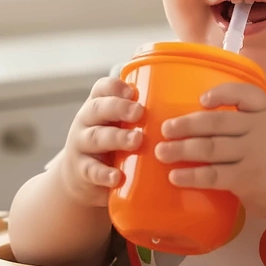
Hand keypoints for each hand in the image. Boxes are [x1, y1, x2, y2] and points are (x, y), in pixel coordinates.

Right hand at [59, 77, 143, 207]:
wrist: (82, 177)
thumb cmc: (112, 143)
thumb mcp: (121, 124)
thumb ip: (141, 116)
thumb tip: (184, 107)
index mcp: (99, 105)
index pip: (102, 88)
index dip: (115, 87)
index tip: (133, 91)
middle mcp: (87, 121)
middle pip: (98, 108)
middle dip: (118, 108)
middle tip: (139, 112)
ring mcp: (81, 145)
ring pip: (95, 137)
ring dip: (117, 138)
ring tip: (136, 141)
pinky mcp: (82, 170)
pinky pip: (91, 170)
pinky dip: (104, 174)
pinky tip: (117, 177)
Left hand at [154, 83, 265, 216]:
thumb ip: (252, 122)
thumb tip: (208, 118)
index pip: (245, 94)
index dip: (222, 93)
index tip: (202, 99)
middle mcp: (258, 129)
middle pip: (216, 121)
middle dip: (186, 124)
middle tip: (165, 128)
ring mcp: (252, 154)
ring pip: (209, 147)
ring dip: (181, 149)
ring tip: (161, 152)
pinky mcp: (247, 179)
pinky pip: (213, 175)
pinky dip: (191, 175)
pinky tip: (175, 176)